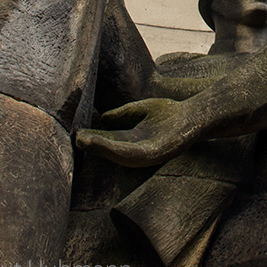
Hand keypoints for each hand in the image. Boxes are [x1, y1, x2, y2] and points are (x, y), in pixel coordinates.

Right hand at [75, 98, 191, 166]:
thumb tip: (101, 118)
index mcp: (131, 141)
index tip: (74, 133)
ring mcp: (144, 154)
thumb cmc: (170, 114)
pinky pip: (130, 153)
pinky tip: (101, 142)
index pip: (107, 142)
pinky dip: (113, 149)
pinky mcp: (153, 154)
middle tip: (72, 139)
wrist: (195, 116)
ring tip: (81, 140)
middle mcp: (135, 151)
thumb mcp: (140, 111)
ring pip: (116, 155)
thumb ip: (121, 115)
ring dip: (98, 149)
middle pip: (108, 151)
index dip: (91, 138)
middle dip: (91, 147)